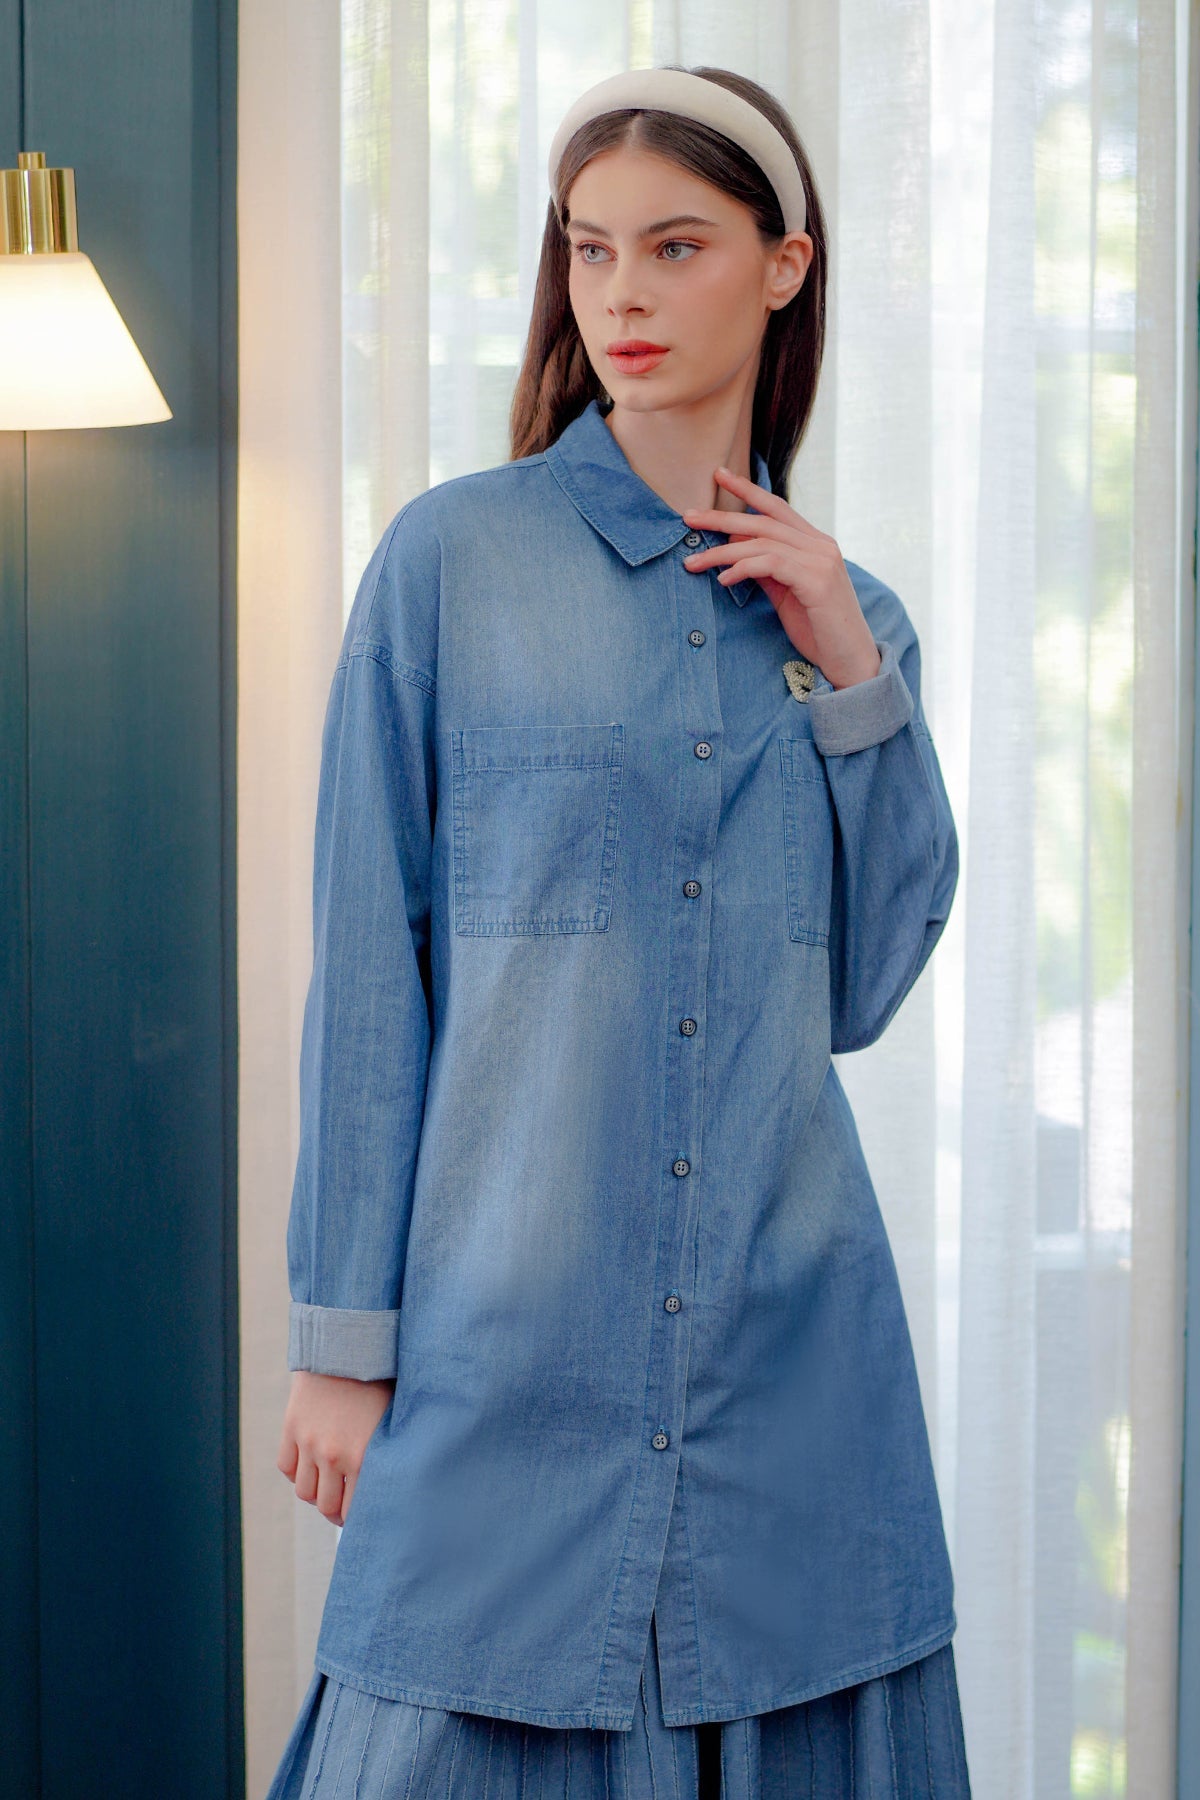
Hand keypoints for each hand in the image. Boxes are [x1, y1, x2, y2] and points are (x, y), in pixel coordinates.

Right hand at [277, 1370, 395, 1526]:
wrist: (347, 1345)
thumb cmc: (380, 1382)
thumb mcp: (391, 1420)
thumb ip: (386, 1456)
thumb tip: (395, 1487)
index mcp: (362, 1456)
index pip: (352, 1511)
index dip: (356, 1519)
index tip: (363, 1516)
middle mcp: (332, 1454)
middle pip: (326, 1506)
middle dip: (336, 1511)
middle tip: (344, 1506)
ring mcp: (308, 1442)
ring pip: (304, 1492)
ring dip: (316, 1494)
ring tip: (328, 1486)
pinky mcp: (291, 1428)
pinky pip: (286, 1468)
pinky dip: (296, 1472)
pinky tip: (311, 1465)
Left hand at [681, 468, 881, 688]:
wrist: (850, 660)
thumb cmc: (819, 630)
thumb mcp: (786, 594)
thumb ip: (767, 569)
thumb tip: (736, 552)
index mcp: (816, 544)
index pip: (777, 507)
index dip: (748, 489)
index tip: (719, 474)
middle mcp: (821, 545)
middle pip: (763, 521)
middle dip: (722, 516)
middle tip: (688, 517)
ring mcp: (821, 561)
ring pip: (762, 542)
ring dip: (722, 551)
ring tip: (692, 562)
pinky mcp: (816, 581)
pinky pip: (771, 564)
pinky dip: (742, 568)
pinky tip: (722, 580)